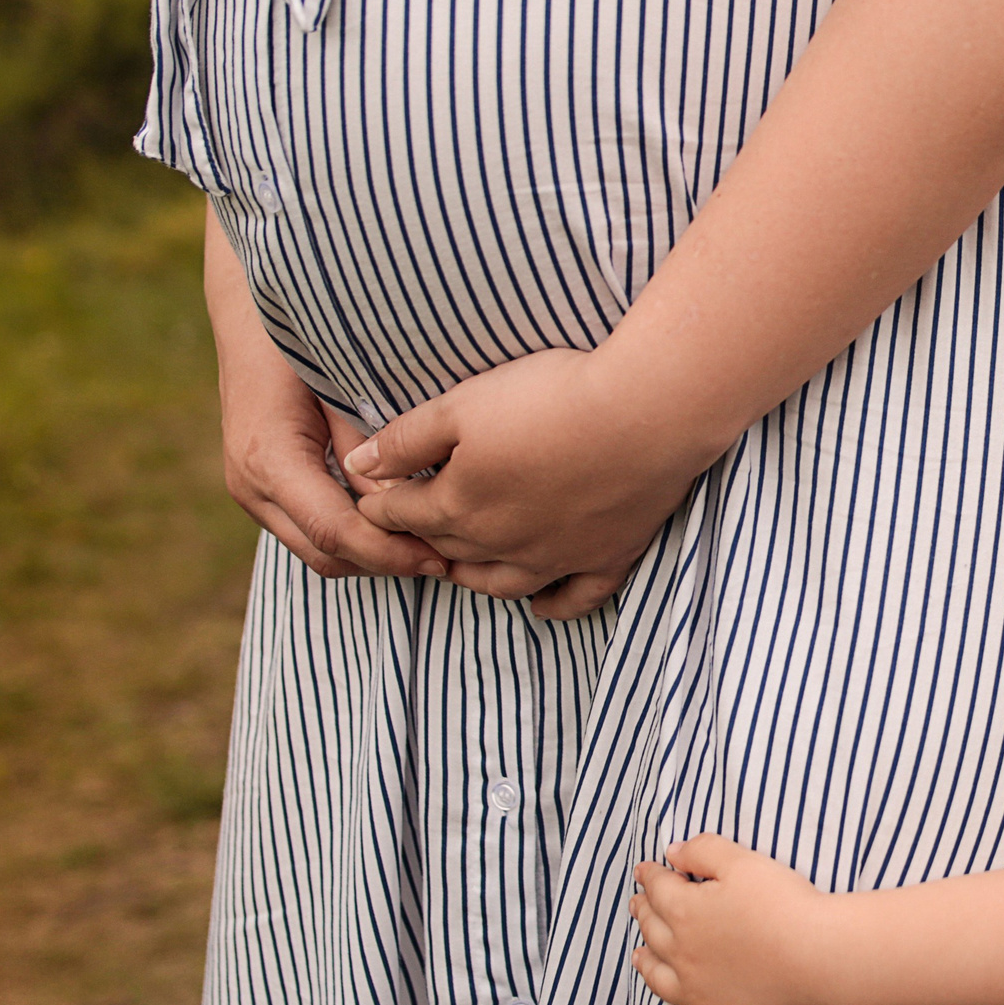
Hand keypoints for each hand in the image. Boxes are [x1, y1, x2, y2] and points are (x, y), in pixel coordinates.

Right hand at [207, 209, 447, 579]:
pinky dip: (353, 537)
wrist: (249, 312)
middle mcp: (250, 483)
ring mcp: (249, 490)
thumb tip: (405, 500)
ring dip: (371, 555)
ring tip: (430, 544)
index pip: (335, 530)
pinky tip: (399, 523)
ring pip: (317, 551)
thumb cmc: (302, 337)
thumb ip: (369, 443)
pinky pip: (310, 530)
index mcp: (269, 457)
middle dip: (386, 562)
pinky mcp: (260, 489)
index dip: (391, 551)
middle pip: (327, 554)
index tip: (441, 556)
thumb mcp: (343, 383)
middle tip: (449, 556)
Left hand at [345, 346, 705, 618]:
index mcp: (457, 505)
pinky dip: (551, 606)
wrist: (645, 414)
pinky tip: (539, 603)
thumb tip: (358, 466)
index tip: (372, 488)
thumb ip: (404, 439)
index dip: (378, 499)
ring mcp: (555, 558)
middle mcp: (499, 545)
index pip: (397, 513)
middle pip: (443, 549)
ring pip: (496, 583)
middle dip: (419, 535)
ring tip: (459, 560)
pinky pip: (572, 600)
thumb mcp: (462, 404)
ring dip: (470, 574)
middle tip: (411, 518)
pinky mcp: (606, 558)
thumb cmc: (551, 398)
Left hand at [630, 835, 833, 1004]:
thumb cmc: (784, 903)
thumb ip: (702, 850)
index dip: (649, 876)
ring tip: (638, 954)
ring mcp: (697, 995)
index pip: (658, 889)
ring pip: (658, 979)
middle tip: (638, 904)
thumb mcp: (743, 861)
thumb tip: (671, 853)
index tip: (645, 870)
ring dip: (644, 963)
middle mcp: (681, 956)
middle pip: (652, 931)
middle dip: (643, 913)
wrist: (819, 956)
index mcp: (685, 912)